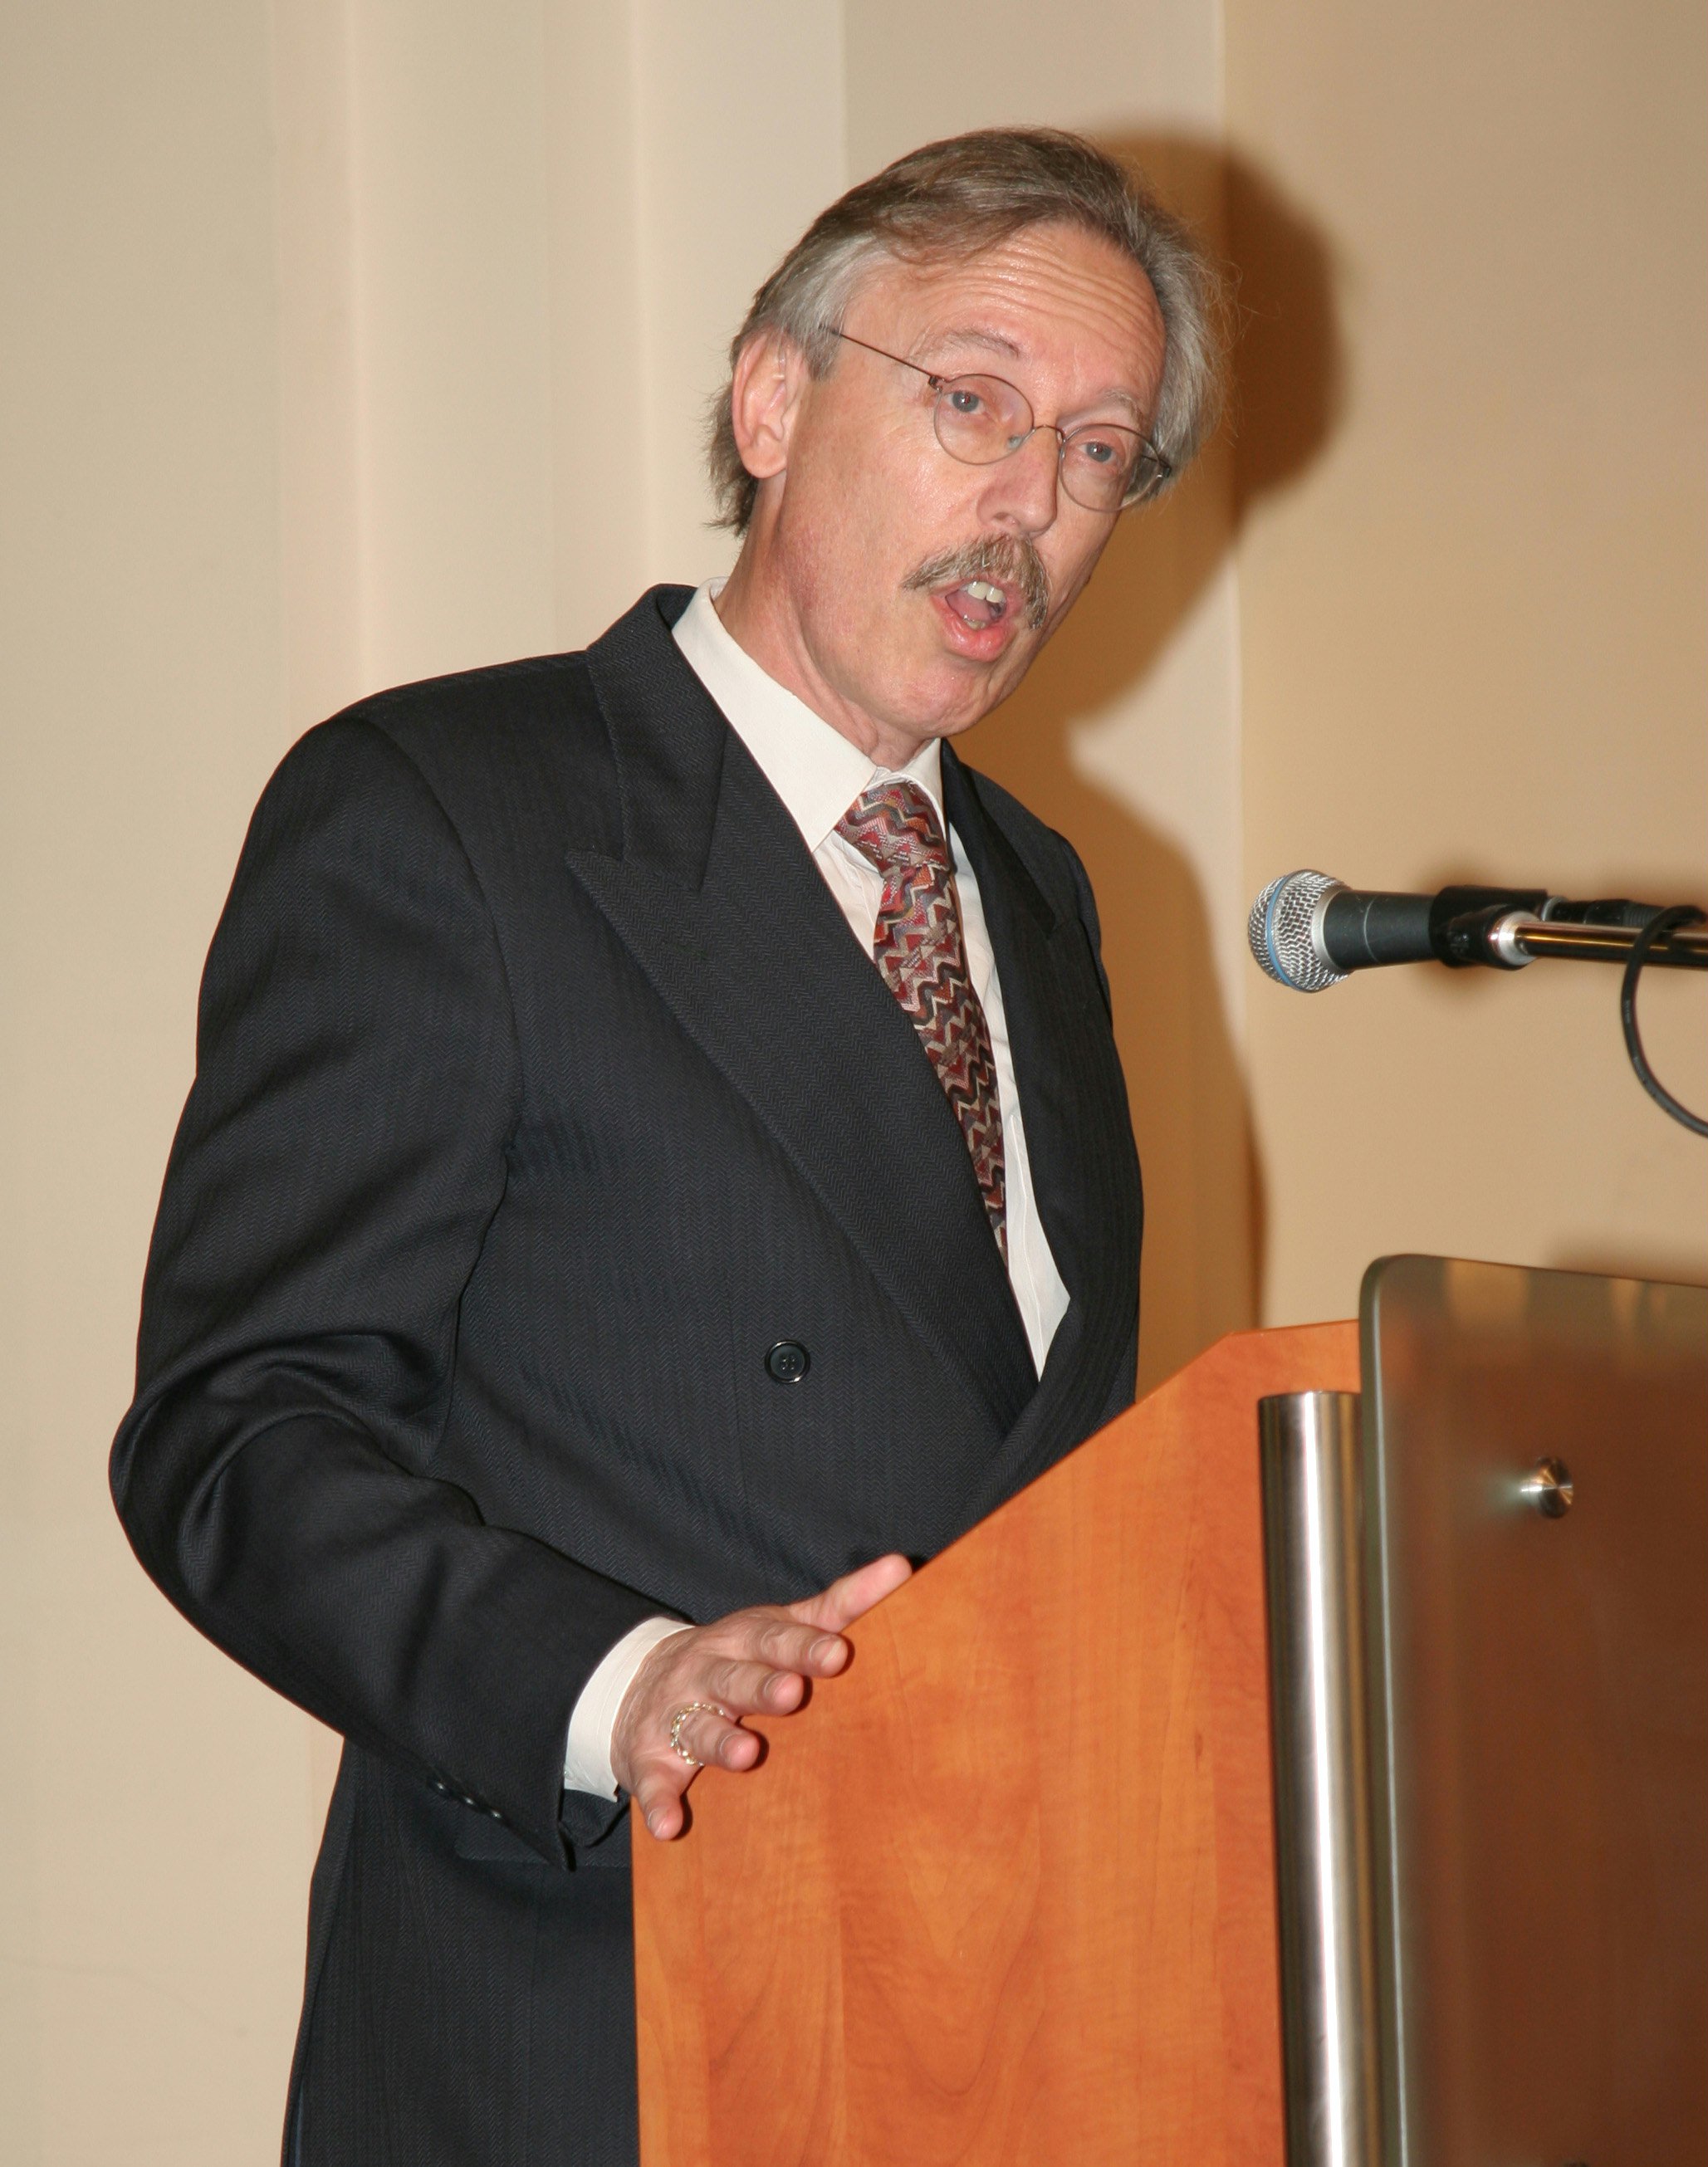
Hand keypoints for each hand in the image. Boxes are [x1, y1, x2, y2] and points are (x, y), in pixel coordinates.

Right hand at [613, 1552, 911, 1839]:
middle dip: (763, 1686)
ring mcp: (676, 1716)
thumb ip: (842, 1602)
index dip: (805, 1647)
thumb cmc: (739, 1655)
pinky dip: (658, 1802)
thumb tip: (902, 1566)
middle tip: (793, 1693)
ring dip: (721, 1742)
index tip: (839, 1653)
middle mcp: (708, 1673)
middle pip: (737, 1679)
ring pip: (699, 1728)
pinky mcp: (652, 1760)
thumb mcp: (783, 1624)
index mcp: (744, 1640)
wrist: (643, 1681)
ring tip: (748, 1754)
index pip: (776, 1640)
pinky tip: (669, 1822)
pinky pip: (654, 1783)